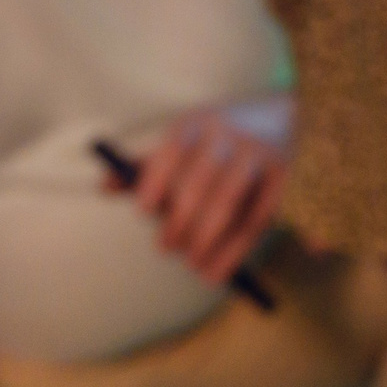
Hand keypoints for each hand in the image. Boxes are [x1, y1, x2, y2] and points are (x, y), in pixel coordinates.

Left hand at [116, 100, 288, 283]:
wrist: (282, 116)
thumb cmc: (214, 139)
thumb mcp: (180, 142)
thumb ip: (143, 166)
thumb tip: (103, 187)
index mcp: (196, 123)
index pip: (171, 150)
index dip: (155, 180)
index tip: (142, 212)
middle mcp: (228, 135)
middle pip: (201, 182)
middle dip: (181, 221)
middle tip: (165, 249)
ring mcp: (259, 156)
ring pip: (232, 205)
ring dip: (210, 242)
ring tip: (195, 269)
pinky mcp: (283, 178)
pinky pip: (260, 218)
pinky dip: (240, 249)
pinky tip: (223, 270)